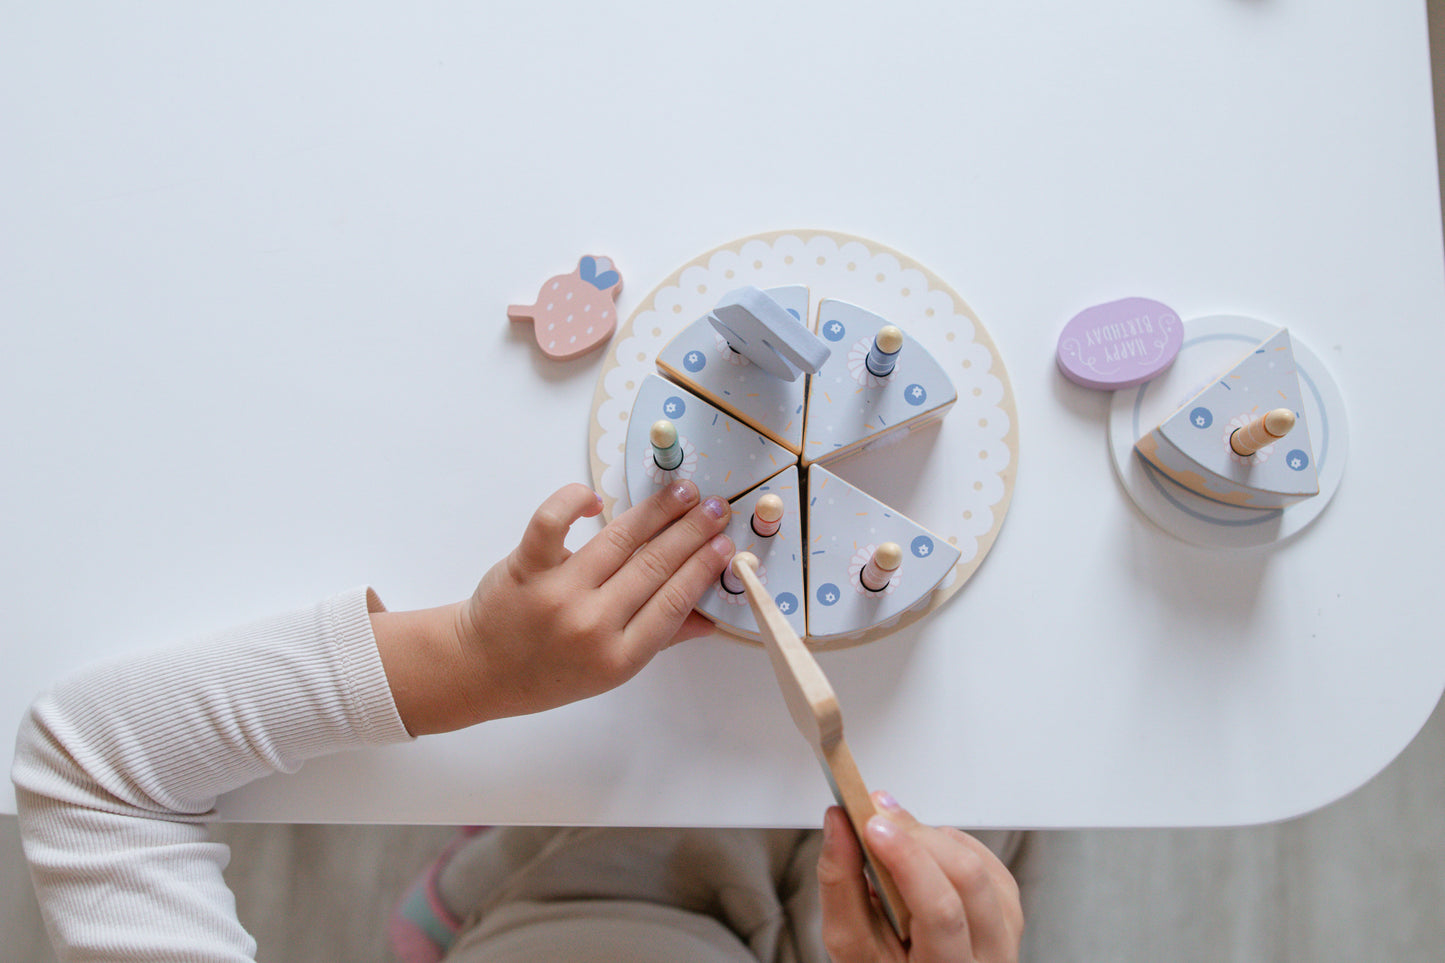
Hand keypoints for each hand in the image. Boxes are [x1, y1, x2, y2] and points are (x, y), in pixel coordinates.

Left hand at [373, 481, 733, 733]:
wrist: (480, 670)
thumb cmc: (548, 672)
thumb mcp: (609, 671)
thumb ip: (660, 640)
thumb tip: (709, 618)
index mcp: (619, 657)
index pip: (674, 603)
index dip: (703, 569)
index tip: (726, 545)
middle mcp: (591, 626)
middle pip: (653, 567)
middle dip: (691, 533)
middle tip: (715, 508)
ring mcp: (557, 594)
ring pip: (617, 541)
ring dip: (656, 511)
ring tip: (682, 492)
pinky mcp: (525, 568)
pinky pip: (552, 522)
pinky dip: (574, 500)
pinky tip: (596, 496)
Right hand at [818, 793, 1022, 962]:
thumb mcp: (851, 943)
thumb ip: (840, 884)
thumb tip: (839, 822)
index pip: (940, 910)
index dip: (907, 858)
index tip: (871, 825)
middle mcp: (986, 956)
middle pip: (965, 877)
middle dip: (915, 836)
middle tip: (875, 816)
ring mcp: (1004, 931)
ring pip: (976, 863)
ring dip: (928, 839)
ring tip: (892, 844)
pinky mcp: (1009, 906)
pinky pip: (984, 858)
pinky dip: (946, 844)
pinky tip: (922, 855)